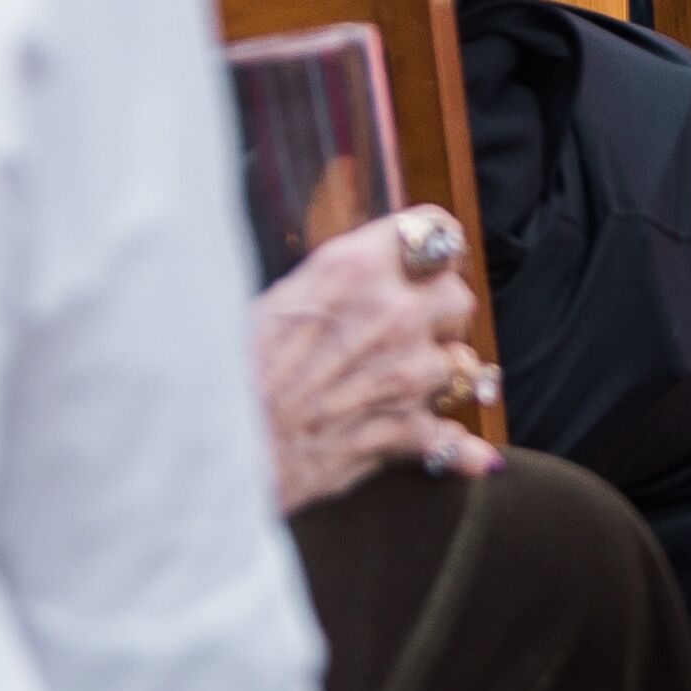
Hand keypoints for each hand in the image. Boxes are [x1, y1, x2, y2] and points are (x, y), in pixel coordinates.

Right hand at [253, 210, 500, 511]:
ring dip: (438, 377)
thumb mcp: (270, 302)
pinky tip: (474, 459)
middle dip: (440, 313)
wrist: (217, 450)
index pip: (432, 231)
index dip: (433, 248)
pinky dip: (462, 453)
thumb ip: (329, 285)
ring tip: (402, 386)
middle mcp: (392, 314)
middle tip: (411, 328)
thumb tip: (356, 277)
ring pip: (461, 365)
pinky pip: (454, 441)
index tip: (428, 260)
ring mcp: (407, 374)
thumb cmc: (225, 373)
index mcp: (353, 269)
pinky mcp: (406, 431)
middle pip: (458, 297)